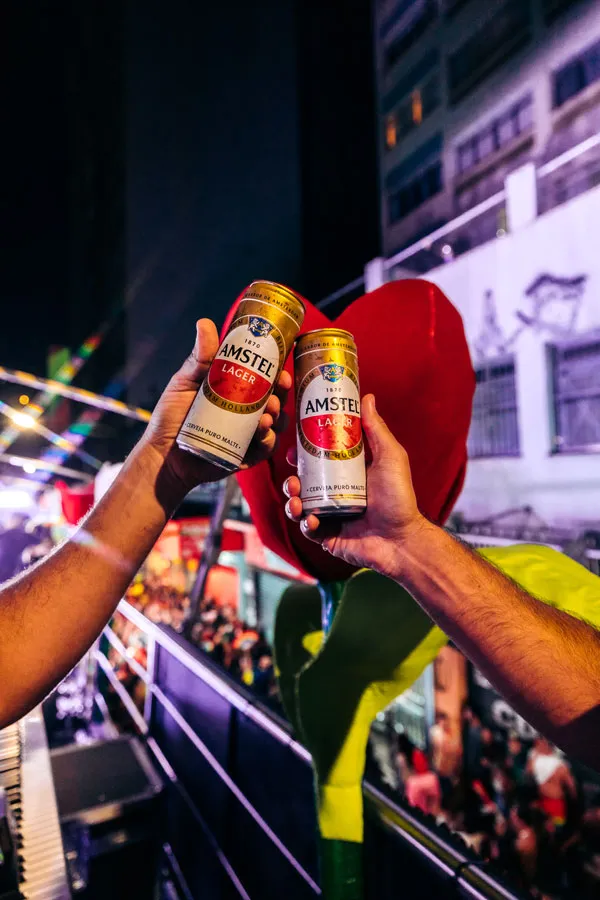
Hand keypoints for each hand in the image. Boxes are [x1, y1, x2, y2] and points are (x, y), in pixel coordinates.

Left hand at [142, 319, 290, 493]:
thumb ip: (200, 358)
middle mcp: (246, 413)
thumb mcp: (185, 383)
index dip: (277, 372)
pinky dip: (267, 439)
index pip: (264, 380)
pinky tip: (261, 431)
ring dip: (277, 416)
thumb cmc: (171, 418)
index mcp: (236, 392)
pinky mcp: (245, 456)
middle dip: (282, 394)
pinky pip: (265, 448)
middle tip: (279, 387)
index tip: (281, 367)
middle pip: (275, 400)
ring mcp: (247, 435)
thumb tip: (205, 323)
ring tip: (267, 412)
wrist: (162, 455)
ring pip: (275, 423)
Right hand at [283, 394, 427, 579]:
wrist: (402, 539)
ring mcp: (330, 516)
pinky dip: (305, 524)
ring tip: (297, 500)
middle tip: (293, 479)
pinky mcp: (328, 537)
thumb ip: (376, 429)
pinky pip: (308, 530)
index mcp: (346, 474)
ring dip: (292, 502)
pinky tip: (311, 519)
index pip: (316, 461)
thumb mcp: (389, 457)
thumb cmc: (400, 498)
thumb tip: (366, 397)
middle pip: (302, 483)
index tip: (293, 449)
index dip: (301, 455)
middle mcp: (335, 494)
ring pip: (299, 506)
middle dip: (291, 481)